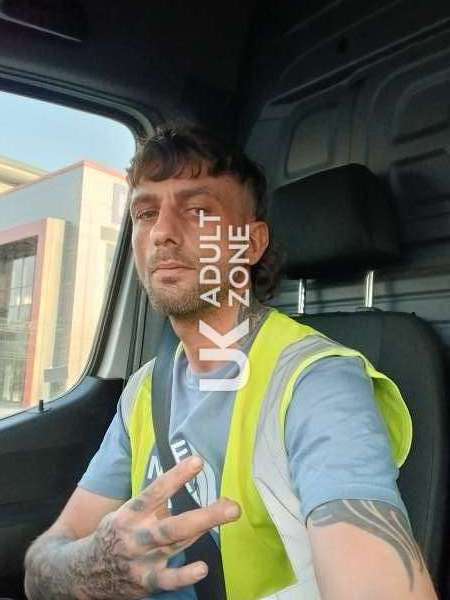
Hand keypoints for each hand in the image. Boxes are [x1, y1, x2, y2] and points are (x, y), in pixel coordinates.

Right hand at [87, 456, 239, 598]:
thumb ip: (155, 506)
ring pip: (175, 545)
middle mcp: (136, 536)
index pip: (154, 492)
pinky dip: (183, 576)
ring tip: (228, 517)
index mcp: (130, 514)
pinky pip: (166, 581)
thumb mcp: (126, 513)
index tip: (198, 461)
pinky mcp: (145, 583)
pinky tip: (201, 568)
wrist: (81, 573)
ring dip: (203, 531)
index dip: (176, 477)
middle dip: (205, 515)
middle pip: (173, 525)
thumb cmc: (114, 535)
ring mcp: (141, 561)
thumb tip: (185, 487)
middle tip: (233, 506)